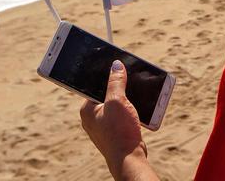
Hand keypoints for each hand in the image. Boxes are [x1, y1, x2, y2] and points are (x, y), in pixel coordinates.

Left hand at [81, 61, 148, 177]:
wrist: (129, 159)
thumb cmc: (119, 132)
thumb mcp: (118, 101)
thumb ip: (116, 82)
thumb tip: (116, 65)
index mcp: (87, 109)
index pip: (93, 85)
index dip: (105, 75)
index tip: (115, 66)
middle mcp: (92, 118)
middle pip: (105, 94)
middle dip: (118, 87)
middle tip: (129, 78)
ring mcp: (103, 126)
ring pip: (115, 105)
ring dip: (126, 100)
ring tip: (135, 95)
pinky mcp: (114, 132)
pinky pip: (121, 115)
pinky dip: (129, 110)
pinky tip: (137, 108)